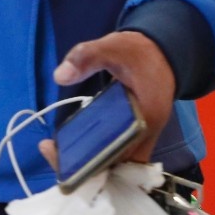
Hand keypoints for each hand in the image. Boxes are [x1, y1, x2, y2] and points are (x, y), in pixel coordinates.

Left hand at [37, 31, 176, 166]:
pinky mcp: (136, 135)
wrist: (162, 51)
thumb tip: (60, 75)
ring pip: (118, 165)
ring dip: (90, 164)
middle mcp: (147, 135)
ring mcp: (143, 137)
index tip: (61, 153)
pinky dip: (98, 155)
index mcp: (147, 118)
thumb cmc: (140, 51)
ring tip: (58, 150)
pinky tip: (74, 144)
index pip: (120, 156)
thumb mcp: (114, 46)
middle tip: (52, 152)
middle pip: (118, 168)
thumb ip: (87, 56)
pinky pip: (118, 154)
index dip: (91, 163)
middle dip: (85, 167)